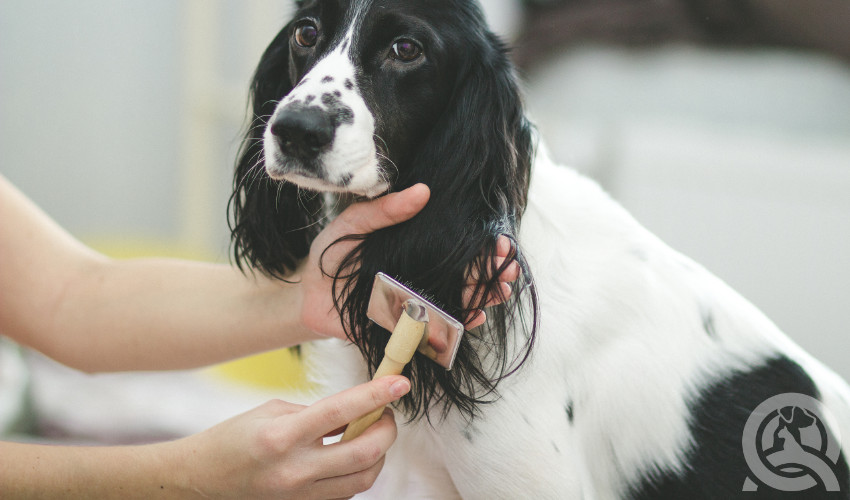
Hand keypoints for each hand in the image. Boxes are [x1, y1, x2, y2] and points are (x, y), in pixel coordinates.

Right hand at [170, 376, 410, 498]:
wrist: (203, 478)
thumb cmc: (234, 437)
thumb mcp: (272, 410)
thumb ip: (316, 412)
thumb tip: (356, 409)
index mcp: (282, 436)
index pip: (341, 412)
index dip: (376, 395)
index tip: (399, 383)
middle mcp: (294, 470)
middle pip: (364, 453)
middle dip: (387, 429)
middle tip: (386, 412)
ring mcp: (300, 495)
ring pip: (364, 479)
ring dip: (377, 453)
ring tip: (370, 432)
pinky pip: (347, 491)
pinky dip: (359, 470)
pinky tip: (352, 453)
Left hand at [298, 184, 519, 338]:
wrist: (305, 293)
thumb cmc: (330, 253)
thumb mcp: (355, 222)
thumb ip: (385, 209)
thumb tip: (423, 191)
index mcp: (417, 249)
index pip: (459, 248)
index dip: (484, 247)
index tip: (501, 242)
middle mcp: (423, 276)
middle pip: (468, 276)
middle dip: (494, 274)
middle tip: (508, 269)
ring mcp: (417, 303)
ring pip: (460, 302)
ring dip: (484, 298)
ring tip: (500, 291)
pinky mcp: (406, 328)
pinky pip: (437, 330)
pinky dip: (457, 326)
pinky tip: (472, 318)